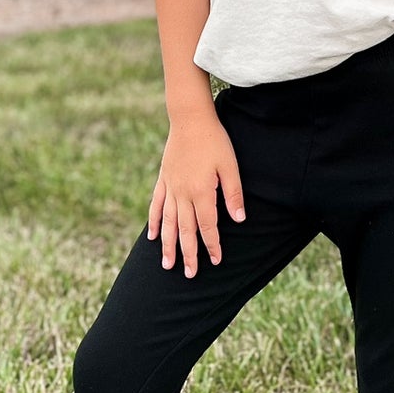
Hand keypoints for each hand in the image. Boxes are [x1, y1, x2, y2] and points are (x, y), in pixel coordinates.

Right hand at [147, 114, 246, 277]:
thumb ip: (233, 193)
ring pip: (169, 222)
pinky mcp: (163, 179)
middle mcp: (183, 193)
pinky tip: (153, 236)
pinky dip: (155, 222)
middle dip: (188, 254)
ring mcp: (170, 187)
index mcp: (201, 191)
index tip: (216, 261)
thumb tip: (240, 220)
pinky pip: (157, 205)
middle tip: (189, 275)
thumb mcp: (230, 164)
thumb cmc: (214, 140)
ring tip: (167, 265)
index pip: (207, 226)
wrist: (190, 118)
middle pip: (186, 230)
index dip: (212, 245)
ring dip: (169, 245)